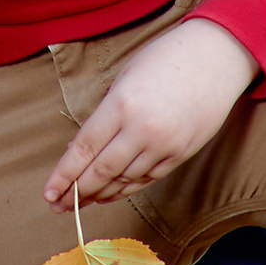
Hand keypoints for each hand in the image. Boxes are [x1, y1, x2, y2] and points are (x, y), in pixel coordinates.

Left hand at [44, 17, 256, 214]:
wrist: (216, 58)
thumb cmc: (165, 60)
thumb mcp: (125, 79)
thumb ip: (105, 116)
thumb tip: (81, 151)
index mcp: (122, 105)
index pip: (84, 149)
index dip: (64, 175)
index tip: (49, 193)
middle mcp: (142, 130)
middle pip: (102, 171)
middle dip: (77, 192)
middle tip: (59, 206)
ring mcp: (164, 145)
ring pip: (124, 180)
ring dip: (101, 193)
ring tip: (82, 201)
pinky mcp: (181, 154)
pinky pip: (147, 178)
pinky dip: (126, 188)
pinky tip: (111, 193)